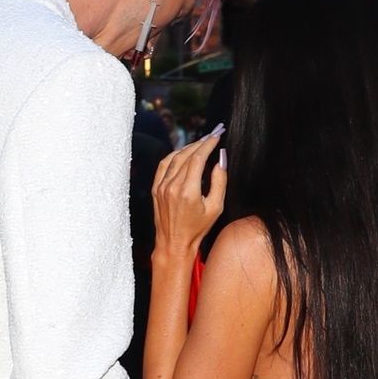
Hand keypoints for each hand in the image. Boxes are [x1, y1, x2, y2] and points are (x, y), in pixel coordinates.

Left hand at [152, 127, 226, 258]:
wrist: (174, 243)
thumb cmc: (197, 229)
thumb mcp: (216, 207)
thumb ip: (220, 181)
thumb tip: (221, 159)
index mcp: (187, 191)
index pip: (198, 158)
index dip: (208, 143)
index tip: (217, 135)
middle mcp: (172, 186)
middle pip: (187, 154)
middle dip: (201, 142)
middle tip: (213, 134)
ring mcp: (161, 186)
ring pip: (175, 157)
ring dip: (188, 146)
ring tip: (201, 142)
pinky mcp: (156, 188)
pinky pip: (164, 164)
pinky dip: (175, 155)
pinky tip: (184, 152)